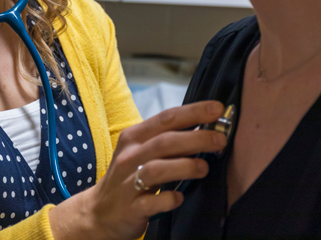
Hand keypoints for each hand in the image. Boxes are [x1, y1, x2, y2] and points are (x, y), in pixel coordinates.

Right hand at [49, 100, 226, 239]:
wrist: (100, 212)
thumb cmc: (129, 176)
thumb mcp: (142, 152)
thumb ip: (168, 140)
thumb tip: (206, 129)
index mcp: (134, 137)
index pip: (166, 118)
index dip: (193, 112)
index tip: (217, 108)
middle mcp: (129, 156)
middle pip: (164, 142)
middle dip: (196, 138)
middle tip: (220, 139)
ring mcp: (128, 183)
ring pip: (155, 169)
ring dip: (183, 166)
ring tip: (204, 167)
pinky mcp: (130, 208)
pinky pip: (150, 202)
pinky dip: (167, 199)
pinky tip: (179, 198)